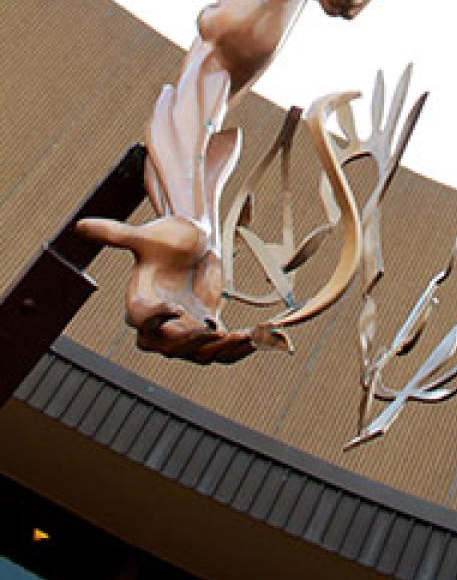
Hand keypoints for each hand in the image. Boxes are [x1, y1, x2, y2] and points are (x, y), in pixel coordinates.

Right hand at [75, 214, 287, 364]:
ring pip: (197, 354)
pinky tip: (255, 340)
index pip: (142, 321)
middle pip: (169, 346)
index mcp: (139, 302)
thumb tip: (79, 226)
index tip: (175, 308)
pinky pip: (218, 349)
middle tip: (213, 329)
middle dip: (191, 343)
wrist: (191, 241)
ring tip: (241, 338)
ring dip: (219, 351)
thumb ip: (115, 235)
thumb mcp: (143, 235)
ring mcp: (183, 330)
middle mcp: (159, 324)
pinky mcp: (206, 329)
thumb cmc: (165, 236)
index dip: (157, 319)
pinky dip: (236, 349)